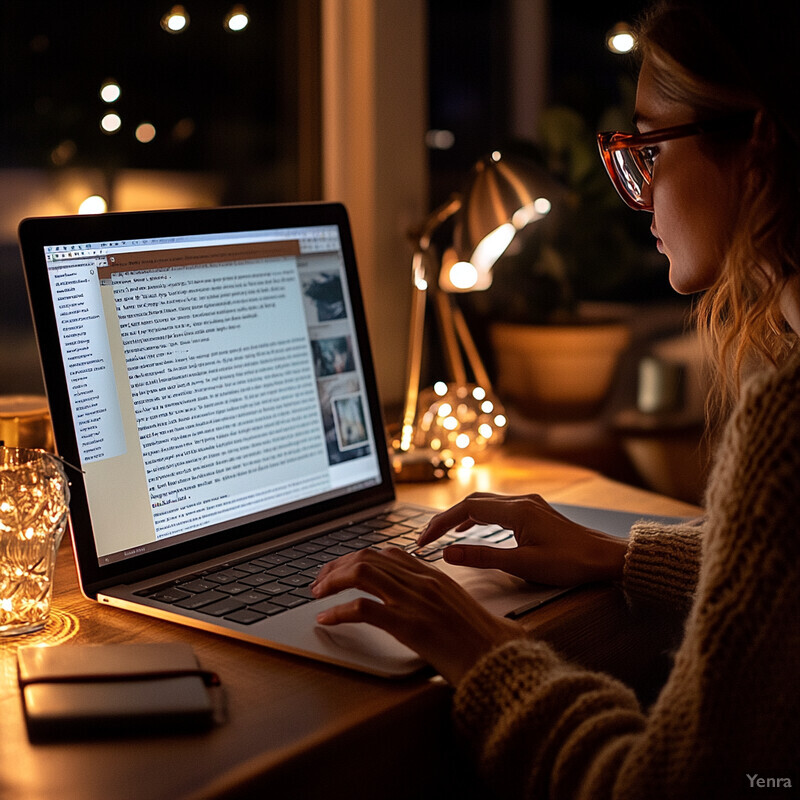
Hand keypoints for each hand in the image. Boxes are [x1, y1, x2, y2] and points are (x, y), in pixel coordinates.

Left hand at [311, 547, 524, 684]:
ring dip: (331, 581)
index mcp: (434, 574)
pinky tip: (326, 618)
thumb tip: (409, 597)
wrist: (500, 659)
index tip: (341, 568)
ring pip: (361, 573)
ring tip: (317, 593)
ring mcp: (414, 601)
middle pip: (368, 557)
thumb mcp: (457, 606)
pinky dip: (339, 611)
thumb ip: (434, 595)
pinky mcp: (409, 625)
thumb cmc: (483, 640)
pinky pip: (363, 609)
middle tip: (319, 581)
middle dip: (336, 565)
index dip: (357, 557)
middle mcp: (422, 581)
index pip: (387, 552)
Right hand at [417, 492, 626, 586]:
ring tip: (443, 533)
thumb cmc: (571, 563)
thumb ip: (483, 558)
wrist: (607, 558)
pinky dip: (478, 517)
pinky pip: (498, 509)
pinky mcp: (535, 512)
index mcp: (516, 510)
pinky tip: (473, 529)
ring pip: (485, 504)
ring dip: (461, 516)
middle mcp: (521, 501)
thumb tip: (448, 554)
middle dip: (446, 518)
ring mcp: (530, 505)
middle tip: (427, 538)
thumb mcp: (523, 565)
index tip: (424, 540)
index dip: (440, 523)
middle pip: (473, 502)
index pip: (466, 509)